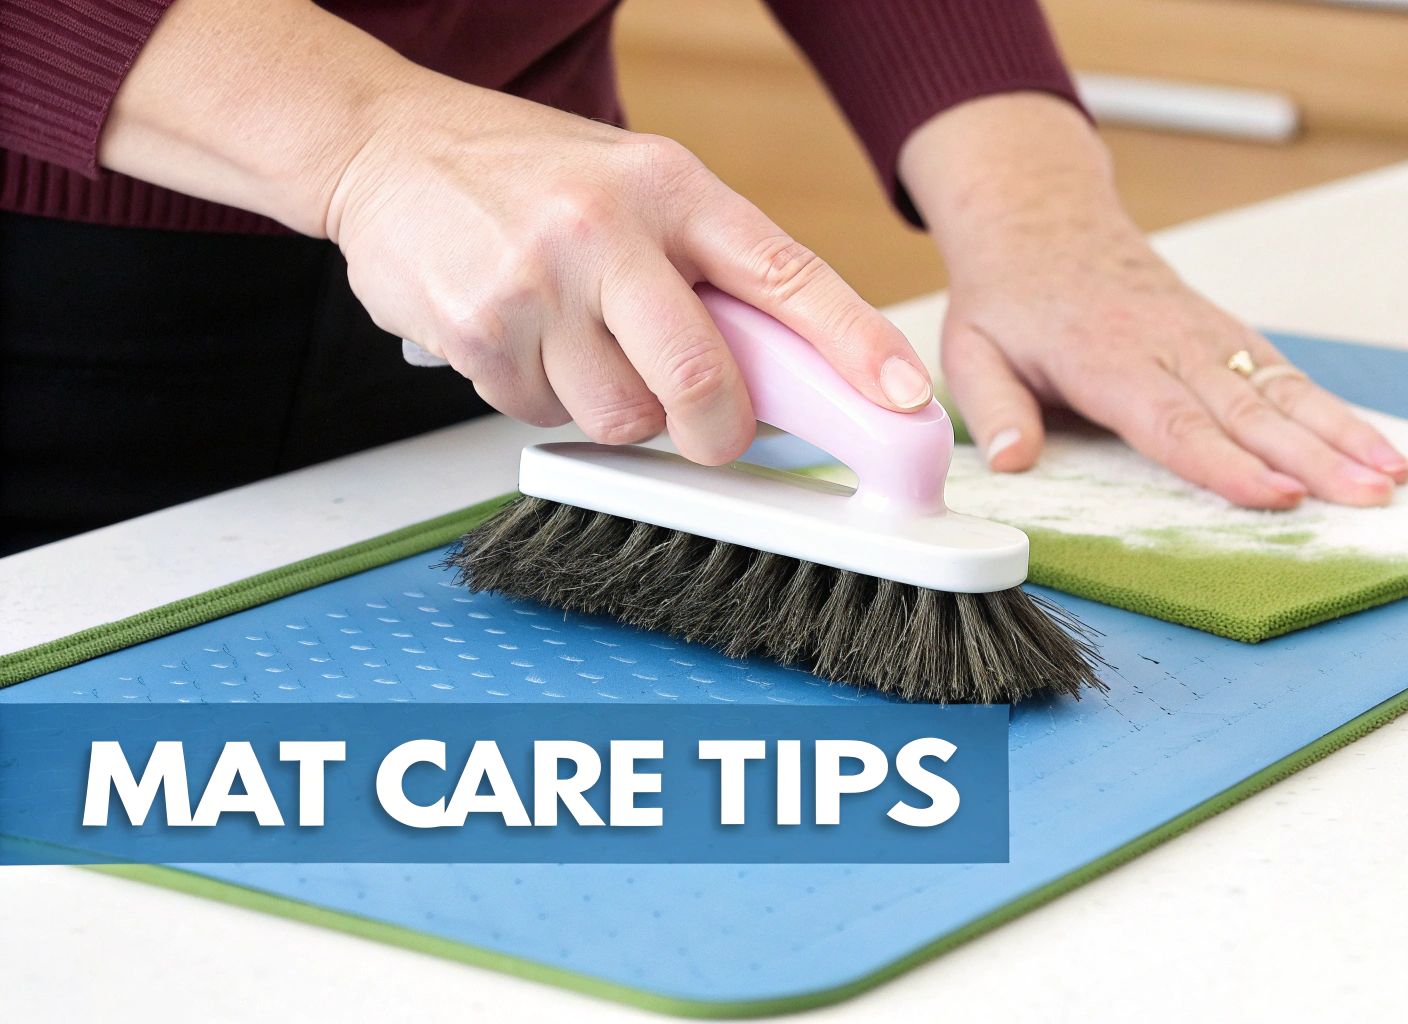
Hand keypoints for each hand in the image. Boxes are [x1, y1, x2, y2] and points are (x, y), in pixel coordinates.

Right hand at [327, 85, 929, 463]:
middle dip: (716, 431)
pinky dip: (546, 398)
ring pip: (624, 418)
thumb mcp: (639, 188)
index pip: (788, 275)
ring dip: (617, 408)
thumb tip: (794, 375)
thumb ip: (711, 268)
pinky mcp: (477, 332)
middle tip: (708, 426)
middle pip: (703, 382)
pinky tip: (526, 338)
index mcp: (672, 185)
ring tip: (581, 341)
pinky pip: (545, 416)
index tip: (905, 400)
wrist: (386, 146)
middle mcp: (608, 228)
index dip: (856, 347)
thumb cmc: (531, 177)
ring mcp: (537, 282)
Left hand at [941, 219, 1407, 507]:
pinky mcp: (1225, 333)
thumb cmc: (1009, 297)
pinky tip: (1376, 446)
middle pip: (1247, 411)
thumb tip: (1012, 462)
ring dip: (1342, 434)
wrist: (1042, 221)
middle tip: (1369, 498)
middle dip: (1315, 457)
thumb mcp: (971, 349)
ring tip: (1393, 477)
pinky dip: (1334, 411)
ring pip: (1281, 391)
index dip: (1227, 463)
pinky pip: (1284, 375)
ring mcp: (1204, 336)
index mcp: (1106, 357)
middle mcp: (1168, 344)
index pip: (1173, 420)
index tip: (1278, 495)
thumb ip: (994, 407)